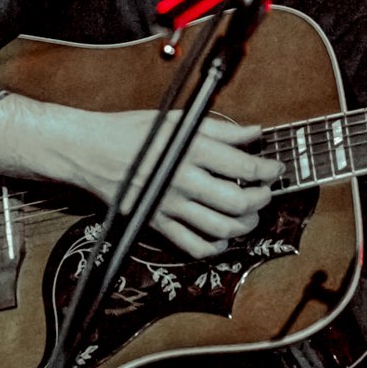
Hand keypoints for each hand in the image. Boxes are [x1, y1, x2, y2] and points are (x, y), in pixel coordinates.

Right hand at [65, 110, 282, 258]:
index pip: (243, 166)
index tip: (275, 169)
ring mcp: (170, 206)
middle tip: (266, 192)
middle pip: (238, 201)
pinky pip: (193, 246)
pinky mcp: (158, 223)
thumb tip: (255, 132)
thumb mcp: (180, 120)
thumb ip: (221, 129)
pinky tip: (223, 237)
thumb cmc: (134, 131)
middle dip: (262, 199)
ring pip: (221, 228)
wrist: (91, 152)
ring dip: (246, 225)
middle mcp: (182, 180)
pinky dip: (216, 247)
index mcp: (190, 150)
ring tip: (251, 215)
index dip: (268, 170)